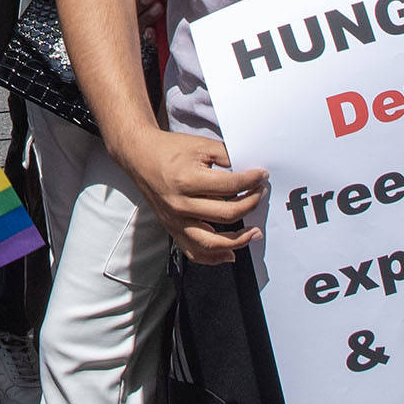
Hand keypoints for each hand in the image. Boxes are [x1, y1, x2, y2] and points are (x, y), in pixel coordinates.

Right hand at [123, 128, 265, 262]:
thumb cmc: (170, 150)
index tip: (262, 176)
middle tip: (260, 194)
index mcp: (188, 180)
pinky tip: (230, 253)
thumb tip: (251, 173)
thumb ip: (227, 156)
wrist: (140, 157)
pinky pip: (194, 251)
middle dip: (251, 204)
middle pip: (227, 214)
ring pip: (213, 243)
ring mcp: (175, 220)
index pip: (231, 186)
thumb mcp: (201, 145)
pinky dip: (214, 257)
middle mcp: (180, 204)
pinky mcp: (172, 229)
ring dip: (239, 240)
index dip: (252, 181)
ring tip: (254, 232)